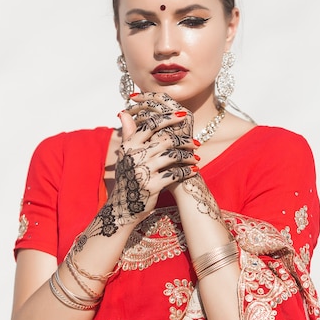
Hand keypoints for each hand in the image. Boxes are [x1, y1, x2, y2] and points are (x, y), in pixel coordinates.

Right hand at [107, 96, 197, 226]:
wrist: (123, 207)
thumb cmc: (127, 178)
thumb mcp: (124, 155)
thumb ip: (128, 134)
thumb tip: (124, 112)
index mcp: (129, 145)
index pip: (151, 125)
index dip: (168, 118)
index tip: (183, 115)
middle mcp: (134, 156)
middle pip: (165, 140)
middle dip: (184, 140)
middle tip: (196, 143)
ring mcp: (143, 171)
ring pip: (172, 156)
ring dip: (188, 157)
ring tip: (197, 158)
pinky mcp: (151, 185)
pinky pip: (174, 174)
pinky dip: (186, 172)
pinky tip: (194, 171)